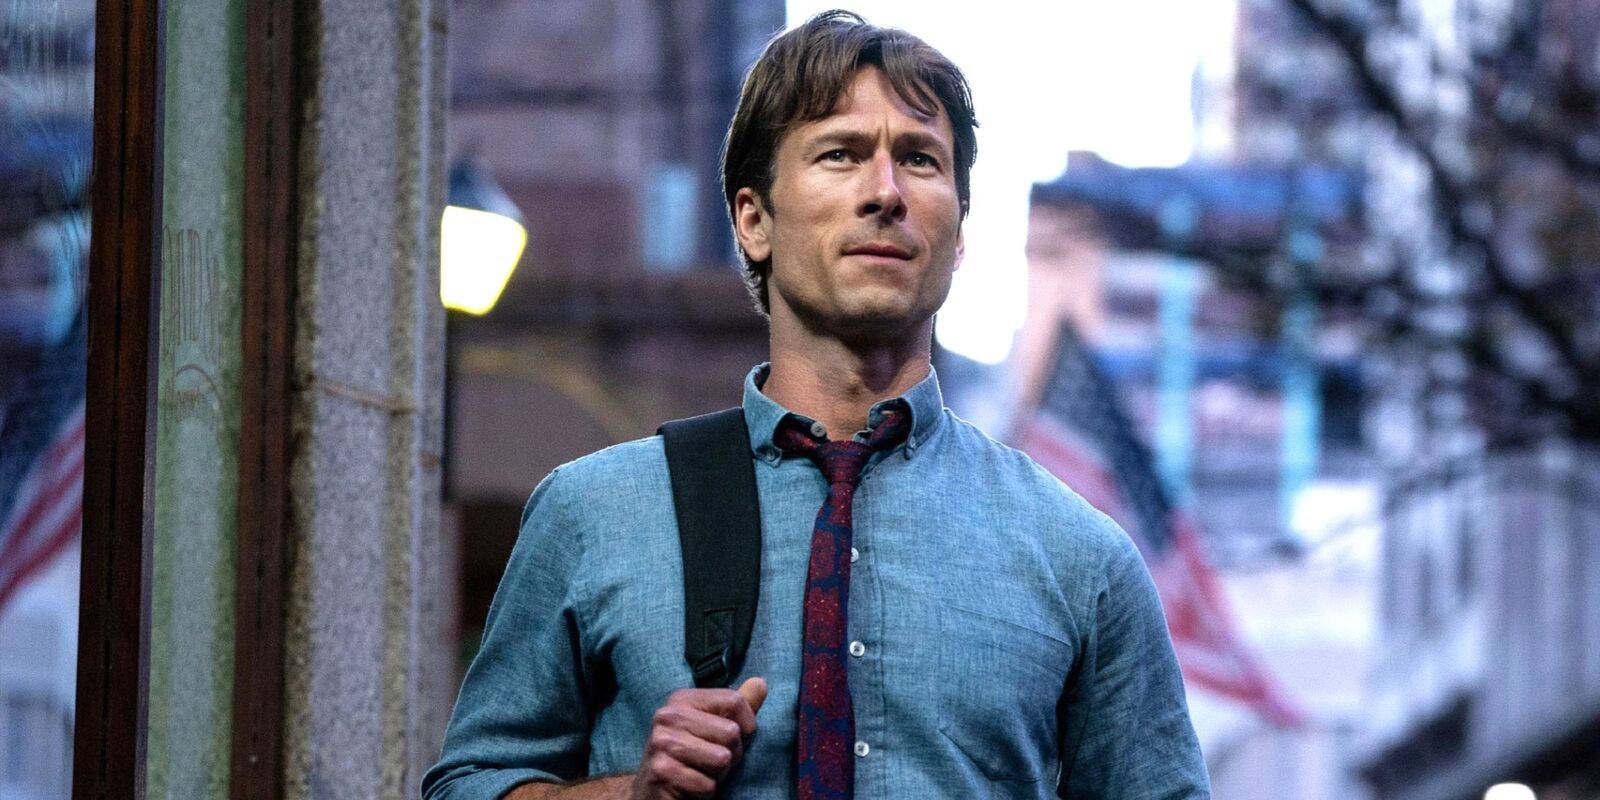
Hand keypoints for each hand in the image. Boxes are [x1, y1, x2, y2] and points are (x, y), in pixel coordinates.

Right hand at [629, 677, 767, 798]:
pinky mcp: (661, 771)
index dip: (746, 726)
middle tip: (710, 761)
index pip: (735, 701)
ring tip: (700, 772)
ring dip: (718, 774)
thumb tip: (760, 683)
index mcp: (682, 699)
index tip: (732, 740)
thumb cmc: (691, 758)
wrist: (654, 790)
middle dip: (731, 755)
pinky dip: (705, 791)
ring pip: (722, 759)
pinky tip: (690, 786)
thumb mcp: (714, 728)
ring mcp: (662, 743)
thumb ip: (737, 707)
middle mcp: (668, 716)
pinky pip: (707, 785)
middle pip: (731, 732)